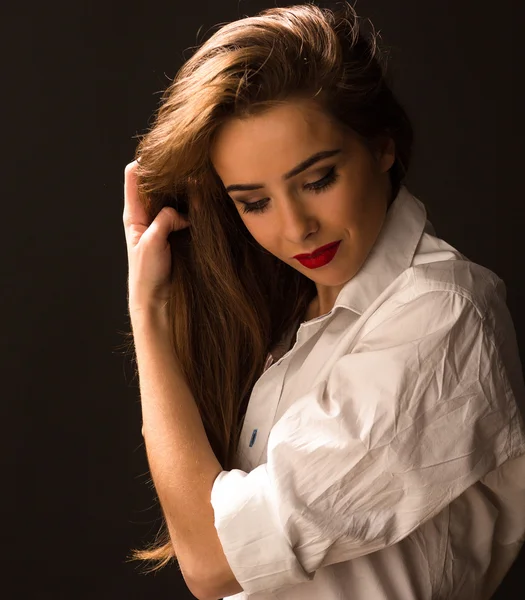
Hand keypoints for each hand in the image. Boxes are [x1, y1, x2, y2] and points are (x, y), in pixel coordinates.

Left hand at [123, 160, 189, 315]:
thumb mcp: (151, 243)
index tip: (163, 154)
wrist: (158, 300)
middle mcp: (149, 214)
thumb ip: (164, 221)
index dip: (145, 162)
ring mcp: (165, 223)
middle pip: (157, 182)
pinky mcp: (179, 233)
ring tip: (199, 181)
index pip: (134, 176)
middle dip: (171, 173)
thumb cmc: (147, 274)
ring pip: (175, 197)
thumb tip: (181, 211)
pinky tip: (204, 203)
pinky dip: (195, 207)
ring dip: (186, 190)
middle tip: (188, 165)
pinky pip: (187, 213)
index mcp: (134, 214)